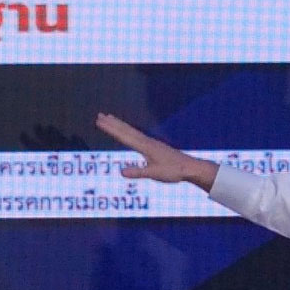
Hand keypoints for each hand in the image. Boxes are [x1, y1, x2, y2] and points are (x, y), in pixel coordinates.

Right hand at [95, 113, 216, 188]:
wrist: (190, 167)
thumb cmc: (173, 171)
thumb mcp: (154, 174)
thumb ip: (138, 172)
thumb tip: (121, 172)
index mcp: (145, 146)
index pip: (124, 136)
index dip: (111, 129)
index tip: (99, 121)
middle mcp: (147, 142)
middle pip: (126, 130)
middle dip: (112, 123)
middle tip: (99, 116)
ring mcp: (151, 143)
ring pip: (132, 131)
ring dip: (120, 125)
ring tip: (110, 118)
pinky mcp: (154, 146)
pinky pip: (137, 135)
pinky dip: (129, 131)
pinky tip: (128, 132)